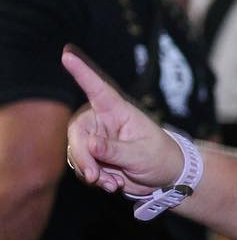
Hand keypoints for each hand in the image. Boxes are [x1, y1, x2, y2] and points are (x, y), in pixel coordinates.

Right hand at [62, 46, 182, 194]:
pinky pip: (83, 166)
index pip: (97, 88)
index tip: (67, 55)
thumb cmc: (160, 157)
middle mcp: (103, 122)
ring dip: (90, 171)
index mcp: (118, 111)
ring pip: (77, 152)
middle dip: (83, 156)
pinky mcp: (95, 156)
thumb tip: (90, 144)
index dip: (82, 72)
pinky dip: (95, 179)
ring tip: (112, 183)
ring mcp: (97, 139)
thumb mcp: (141, 154)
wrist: (166, 175)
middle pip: (77, 133)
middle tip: (95, 176)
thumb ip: (115, 150)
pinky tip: (112, 184)